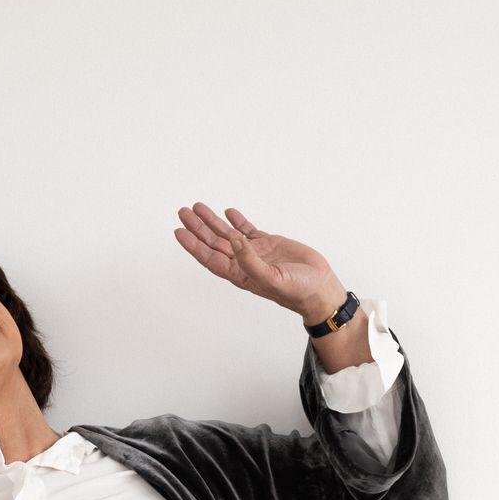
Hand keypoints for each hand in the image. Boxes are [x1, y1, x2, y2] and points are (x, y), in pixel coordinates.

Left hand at [173, 203, 345, 324]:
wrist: (319, 288)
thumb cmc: (297, 291)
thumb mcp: (271, 279)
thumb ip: (250, 261)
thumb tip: (233, 240)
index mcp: (240, 274)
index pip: (210, 258)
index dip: (193, 245)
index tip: (179, 232)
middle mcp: (244, 262)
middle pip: (214, 243)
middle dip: (198, 228)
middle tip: (183, 212)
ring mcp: (255, 252)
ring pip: (228, 234)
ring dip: (213, 221)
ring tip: (198, 207)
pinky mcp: (269, 244)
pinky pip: (248, 230)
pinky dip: (238, 221)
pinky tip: (228, 212)